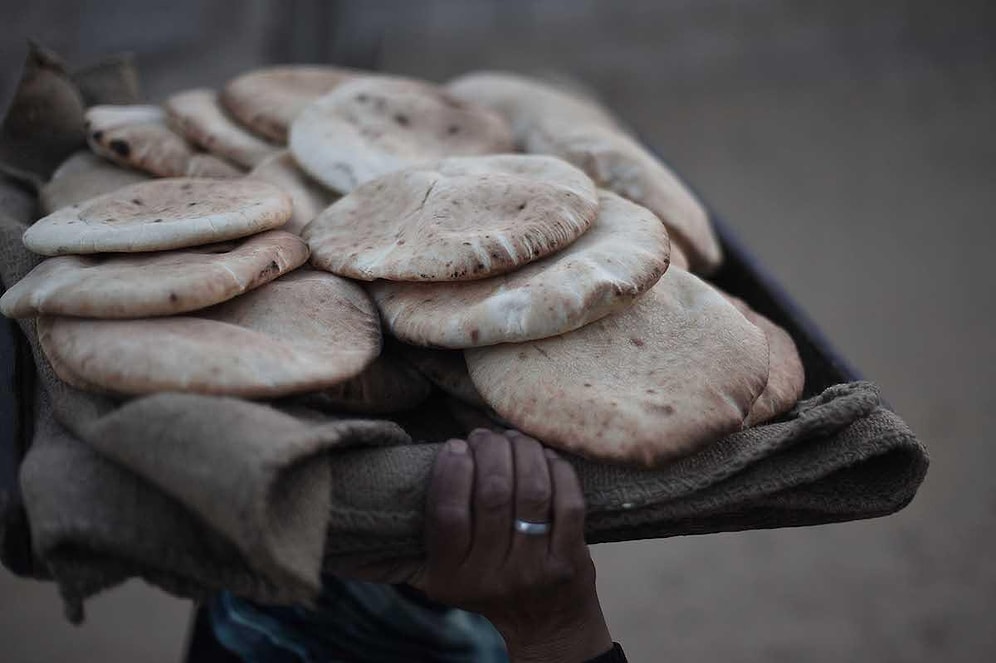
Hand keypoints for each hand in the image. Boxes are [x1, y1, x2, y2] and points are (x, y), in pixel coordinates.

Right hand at [412, 428, 612, 661]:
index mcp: (451, 576)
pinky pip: (568, 503)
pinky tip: (546, 458)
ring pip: (532, 492)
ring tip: (515, 439)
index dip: (452, 471)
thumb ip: (418, 540)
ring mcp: (533, 570)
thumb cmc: (489, 583)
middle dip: (491, 451)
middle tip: (487, 436)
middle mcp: (491, 577)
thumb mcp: (443, 575)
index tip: (456, 445)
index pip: (447, 514)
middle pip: (492, 494)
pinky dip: (558, 471)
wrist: (546, 625)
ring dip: (524, 452)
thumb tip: (382, 497)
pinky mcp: (569, 561)